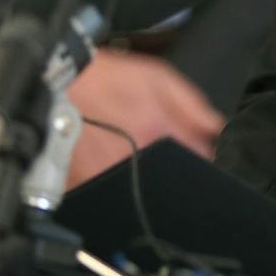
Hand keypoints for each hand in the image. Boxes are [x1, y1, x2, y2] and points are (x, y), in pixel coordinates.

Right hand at [65, 47, 224, 187]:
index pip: (202, 160)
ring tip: (142, 163)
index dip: (207, 156)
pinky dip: (121, 189)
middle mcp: (139, 159)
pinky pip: (114, 197)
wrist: (56, 83)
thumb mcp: (158, 77)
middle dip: (181, 173)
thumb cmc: (107, 77)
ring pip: (147, 193)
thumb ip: (193, 105)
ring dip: (152, 182)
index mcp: (160, 132)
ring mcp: (112, 176)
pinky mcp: (87, 187)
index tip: (203, 152)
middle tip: (173, 158)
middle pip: (175, 181)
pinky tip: (117, 171)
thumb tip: (219, 129)